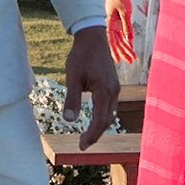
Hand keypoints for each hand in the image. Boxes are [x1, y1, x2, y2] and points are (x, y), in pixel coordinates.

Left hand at [63, 26, 118, 147]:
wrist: (93, 37)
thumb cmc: (81, 55)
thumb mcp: (72, 77)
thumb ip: (72, 99)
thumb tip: (68, 120)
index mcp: (105, 91)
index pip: (100, 121)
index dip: (91, 136)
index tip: (81, 146)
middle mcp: (114, 92)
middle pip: (107, 120)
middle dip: (96, 133)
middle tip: (82, 143)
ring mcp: (115, 88)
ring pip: (110, 114)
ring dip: (100, 125)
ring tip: (87, 134)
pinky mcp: (113, 85)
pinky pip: (110, 106)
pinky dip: (103, 115)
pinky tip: (94, 118)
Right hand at [105, 0, 134, 64]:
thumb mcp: (126, 12)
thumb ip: (127, 26)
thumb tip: (128, 39)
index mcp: (109, 22)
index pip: (111, 40)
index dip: (114, 51)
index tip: (118, 60)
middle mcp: (111, 24)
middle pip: (116, 41)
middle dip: (123, 52)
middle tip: (130, 61)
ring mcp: (114, 22)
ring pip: (120, 38)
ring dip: (126, 47)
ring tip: (132, 56)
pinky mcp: (118, 19)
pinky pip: (122, 32)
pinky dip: (126, 39)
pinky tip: (130, 45)